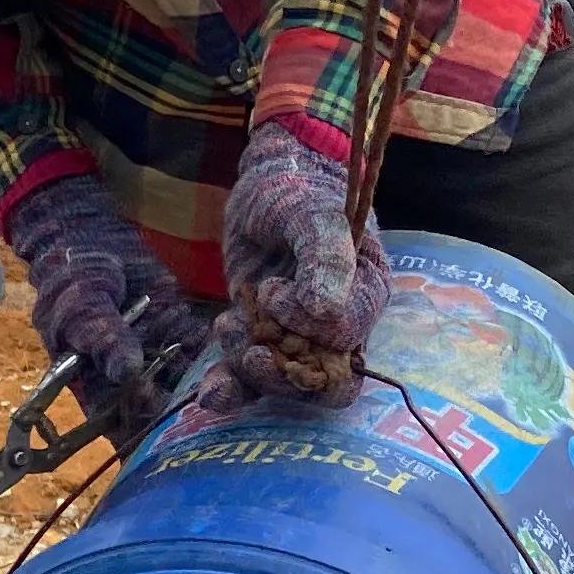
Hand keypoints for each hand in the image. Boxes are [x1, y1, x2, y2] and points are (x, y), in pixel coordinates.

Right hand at [5, 174, 211, 408]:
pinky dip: (205, 345)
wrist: (93, 238)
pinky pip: (195, 346)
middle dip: (176, 400)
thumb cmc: (73, 276)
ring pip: (180, 378)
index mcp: (91, 378)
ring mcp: (153, 354)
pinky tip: (213, 336)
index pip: (113, 415)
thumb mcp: (80, 303)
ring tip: (212, 367)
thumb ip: (102, 335)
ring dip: (197, 375)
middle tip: (193, 391)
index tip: (151, 400)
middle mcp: (126, 375)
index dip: (134, 416)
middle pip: (154, 404)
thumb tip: (126, 372)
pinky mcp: (175, 330)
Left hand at [215, 120, 389, 399]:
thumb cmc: (300, 190)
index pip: (343, 338)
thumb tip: (325, 311)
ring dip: (249, 372)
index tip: (272, 290)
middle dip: (280, 373)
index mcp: (364, 294)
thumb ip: (326, 256)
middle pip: (319, 380)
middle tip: (248, 348)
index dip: (306, 326)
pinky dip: (230, 387)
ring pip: (282, 382)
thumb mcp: (314, 213)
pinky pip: (250, 376)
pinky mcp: (261, 337)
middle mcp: (337, 325)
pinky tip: (209, 393)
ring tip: (227, 329)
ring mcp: (297, 335)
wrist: (269, 180)